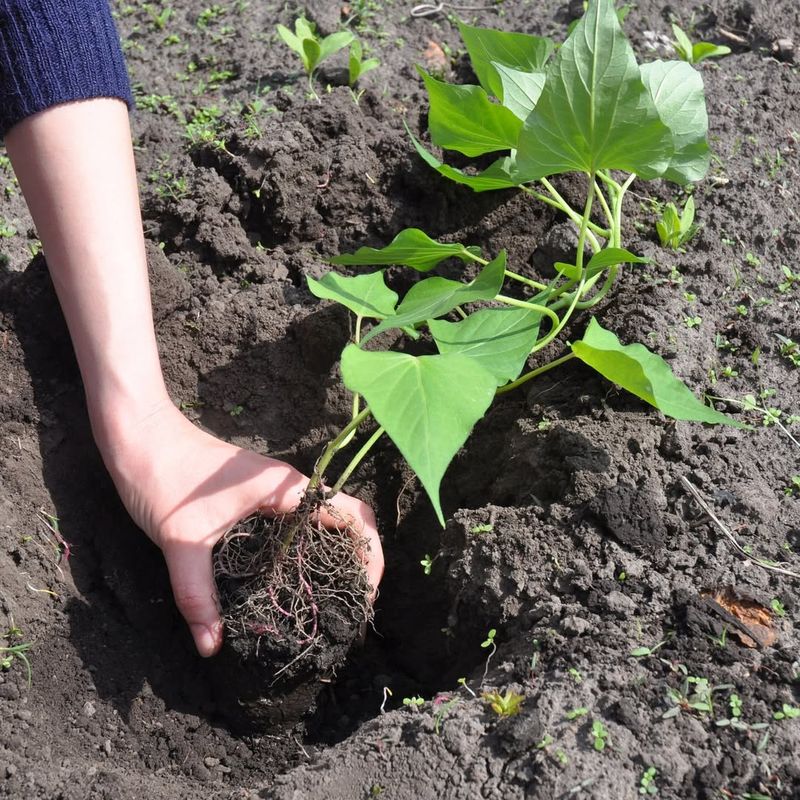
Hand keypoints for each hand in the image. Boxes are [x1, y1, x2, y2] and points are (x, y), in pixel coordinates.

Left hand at [99, 402, 383, 656]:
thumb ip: (197, 594)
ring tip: (329, 600)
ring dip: (336, 555)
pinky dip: (310, 548)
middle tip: (351, 606)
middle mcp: (288, 487)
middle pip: (348, 519)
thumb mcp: (181, 541)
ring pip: (324, 521)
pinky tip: (292, 578)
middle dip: (360, 560)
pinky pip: (298, 523)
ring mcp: (274, 491)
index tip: (365, 594)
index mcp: (286, 488)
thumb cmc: (164, 476)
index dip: (371, 554)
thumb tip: (210, 646)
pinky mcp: (256, 497)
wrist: (139, 435)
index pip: (353, 515)